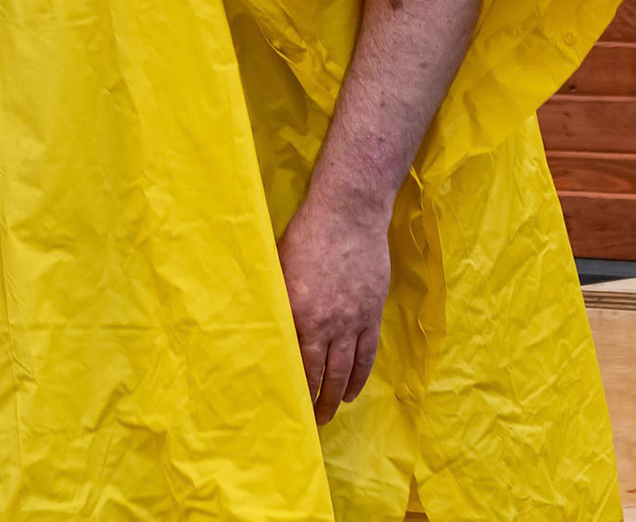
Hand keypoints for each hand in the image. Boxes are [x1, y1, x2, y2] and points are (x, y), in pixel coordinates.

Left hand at [275, 193, 391, 424]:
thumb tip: (263, 323)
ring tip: (332, 411)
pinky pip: (367, 354)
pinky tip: (352, 389)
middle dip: (316, 402)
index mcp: (298, 312)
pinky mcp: (372, 313)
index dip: (294, 387)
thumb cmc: (306, 234)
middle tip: (312, 421)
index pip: (296, 363)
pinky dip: (360, 376)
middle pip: (322, 374)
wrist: (348, 214)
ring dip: (338, 394)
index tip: (286, 404)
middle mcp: (326, 323)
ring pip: (347, 370)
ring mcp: (353, 320)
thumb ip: (277, 299)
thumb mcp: (279, 266)